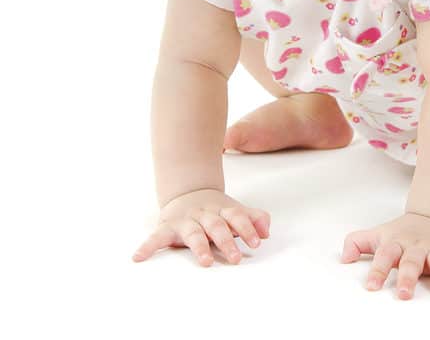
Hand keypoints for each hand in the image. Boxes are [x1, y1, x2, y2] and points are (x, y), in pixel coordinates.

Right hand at [132, 188, 270, 266]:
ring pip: (193, 233)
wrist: (187, 190)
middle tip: (235, 258)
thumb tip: (267, 231)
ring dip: (199, 247)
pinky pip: (156, 237)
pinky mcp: (168, 227)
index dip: (247, 228)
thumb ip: (254, 218)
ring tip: (205, 262)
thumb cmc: (216, 209)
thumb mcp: (236, 210)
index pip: (237, 216)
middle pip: (217, 226)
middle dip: (227, 241)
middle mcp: (205, 214)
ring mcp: (186, 220)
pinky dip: (147, 246)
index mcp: (222, 210)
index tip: (256, 242)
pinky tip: (139, 257)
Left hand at [340, 212, 429, 298]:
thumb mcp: (378, 235)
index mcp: (397, 243)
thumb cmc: (401, 233)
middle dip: (408, 277)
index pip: (384, 255)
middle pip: (412, 261)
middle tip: (404, 295)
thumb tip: (343, 257)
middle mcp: (418, 245)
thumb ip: (357, 242)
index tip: (370, 286)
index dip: (377, 270)